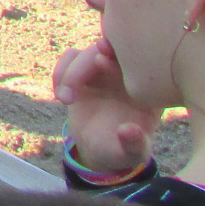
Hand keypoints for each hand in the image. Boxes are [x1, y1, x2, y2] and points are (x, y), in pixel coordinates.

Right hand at [54, 37, 157, 172]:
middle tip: (71, 86)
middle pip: (107, 51)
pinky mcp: (82, 73)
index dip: (118, 57)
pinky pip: (70, 59)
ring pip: (85, 54)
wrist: (100, 148)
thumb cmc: (121, 151)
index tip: (101, 61)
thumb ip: (134, 145)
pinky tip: (60, 96)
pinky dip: (60, 73)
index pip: (136, 62)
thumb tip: (128, 131)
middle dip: (86, 62)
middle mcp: (124, 75)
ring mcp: (102, 71)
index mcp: (144, 90)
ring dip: (69, 71)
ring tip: (64, 100)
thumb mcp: (132, 154)